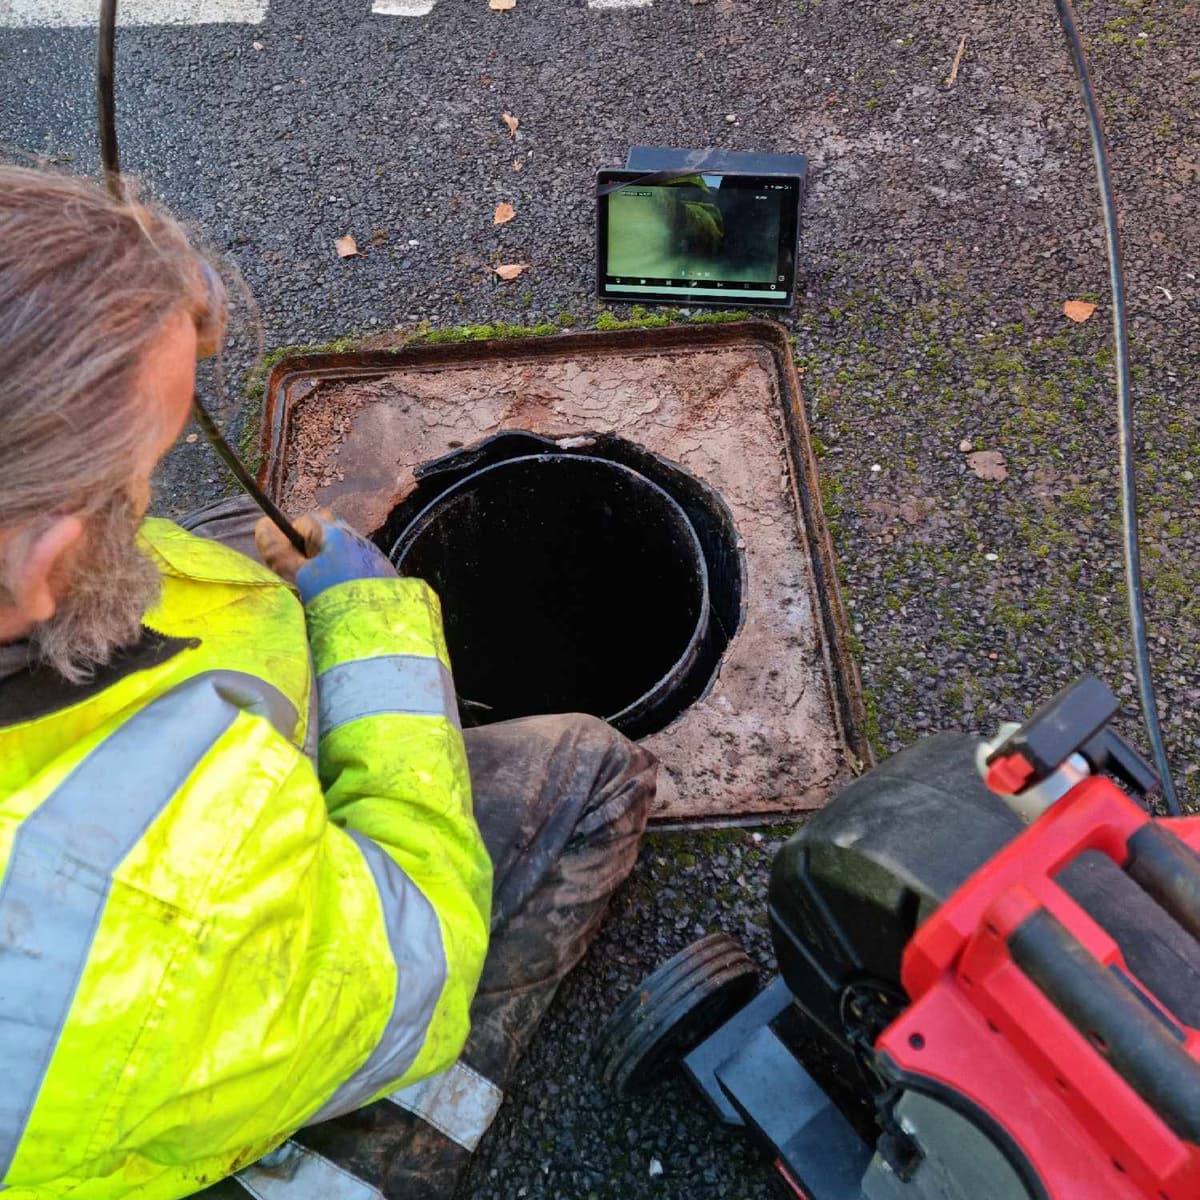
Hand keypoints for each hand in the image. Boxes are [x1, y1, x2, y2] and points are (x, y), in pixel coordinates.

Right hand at [255, 511, 395, 602]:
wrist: (381, 627)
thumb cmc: (335, 600)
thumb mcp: (299, 577)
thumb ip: (280, 552)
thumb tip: (263, 525)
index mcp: (336, 533)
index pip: (305, 521)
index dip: (290, 540)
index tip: (288, 564)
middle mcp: (357, 537)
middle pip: (325, 535)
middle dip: (311, 552)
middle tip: (305, 578)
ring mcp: (374, 555)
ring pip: (341, 552)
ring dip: (330, 566)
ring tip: (326, 592)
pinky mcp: (384, 574)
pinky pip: (358, 567)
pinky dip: (347, 578)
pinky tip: (346, 598)